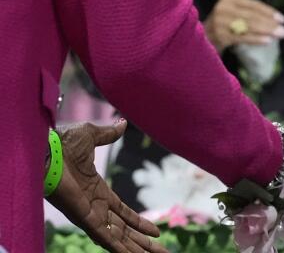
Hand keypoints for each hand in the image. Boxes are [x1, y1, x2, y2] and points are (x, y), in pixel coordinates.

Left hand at [49, 120, 167, 252]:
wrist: (47, 150)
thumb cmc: (63, 143)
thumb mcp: (91, 136)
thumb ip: (108, 135)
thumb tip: (122, 124)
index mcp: (97, 191)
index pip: (123, 213)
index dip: (139, 223)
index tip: (156, 231)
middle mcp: (95, 207)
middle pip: (125, 231)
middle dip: (143, 243)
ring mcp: (90, 215)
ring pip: (118, 238)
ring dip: (136, 249)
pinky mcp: (84, 219)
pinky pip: (104, 237)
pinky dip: (118, 248)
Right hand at [203, 0, 283, 51]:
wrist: (199, 39)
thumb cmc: (223, 26)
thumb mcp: (234, 15)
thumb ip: (250, 14)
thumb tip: (276, 21)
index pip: (252, 4)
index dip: (268, 11)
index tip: (283, 19)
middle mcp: (222, 8)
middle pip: (251, 15)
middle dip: (270, 23)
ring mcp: (218, 22)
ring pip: (247, 26)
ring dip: (266, 31)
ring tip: (279, 35)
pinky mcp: (218, 35)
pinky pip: (242, 37)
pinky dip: (256, 39)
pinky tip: (267, 41)